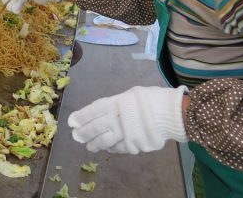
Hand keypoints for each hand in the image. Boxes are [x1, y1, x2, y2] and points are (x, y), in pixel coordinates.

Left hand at [68, 86, 188, 153]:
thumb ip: (116, 104)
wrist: (171, 113)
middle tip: (75, 136)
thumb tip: (104, 112)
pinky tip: (106, 148)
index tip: (71, 122)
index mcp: (116, 103)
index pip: (93, 111)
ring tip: (88, 146)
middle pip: (96, 127)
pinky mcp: (134, 145)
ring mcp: (125, 133)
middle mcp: (117, 119)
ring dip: (94, 143)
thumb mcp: (130, 94)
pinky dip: (111, 148)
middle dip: (84, 132)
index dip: (81, 117)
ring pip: (104, 140)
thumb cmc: (151, 99)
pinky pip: (118, 148)